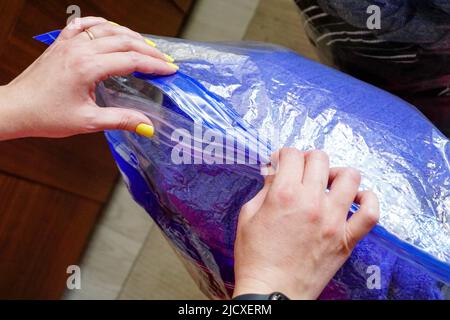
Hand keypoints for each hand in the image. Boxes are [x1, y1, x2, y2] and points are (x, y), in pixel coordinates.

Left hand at [0, 16, 177, 140]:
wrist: (16, 108)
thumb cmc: (47, 116)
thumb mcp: (88, 121)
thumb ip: (121, 120)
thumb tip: (147, 126)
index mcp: (88, 67)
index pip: (131, 60)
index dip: (154, 65)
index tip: (170, 69)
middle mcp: (80, 50)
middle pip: (124, 41)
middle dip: (148, 50)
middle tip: (164, 60)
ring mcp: (69, 43)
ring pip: (107, 29)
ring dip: (130, 35)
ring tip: (146, 46)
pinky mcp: (61, 43)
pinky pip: (85, 25)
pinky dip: (102, 25)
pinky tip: (111, 29)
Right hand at [233, 148, 378, 298]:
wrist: (272, 292)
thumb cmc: (256, 257)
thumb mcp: (248, 216)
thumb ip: (264, 189)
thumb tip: (276, 173)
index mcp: (284, 195)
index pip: (292, 155)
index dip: (284, 154)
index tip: (281, 162)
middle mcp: (312, 202)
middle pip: (320, 159)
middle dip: (307, 159)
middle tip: (301, 170)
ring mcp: (333, 221)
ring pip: (350, 176)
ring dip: (337, 173)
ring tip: (328, 182)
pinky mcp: (346, 239)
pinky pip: (370, 213)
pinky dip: (368, 200)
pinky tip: (356, 198)